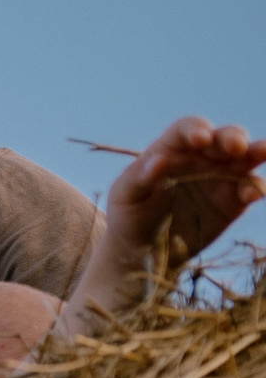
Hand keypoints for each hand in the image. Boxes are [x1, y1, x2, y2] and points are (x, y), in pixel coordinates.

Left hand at [103, 116, 264, 269]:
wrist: (143, 248)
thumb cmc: (129, 214)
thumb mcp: (125, 196)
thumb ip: (139, 177)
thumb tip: (157, 160)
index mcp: (172, 149)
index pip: (188, 129)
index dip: (196, 129)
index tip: (200, 139)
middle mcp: (202, 158)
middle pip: (224, 137)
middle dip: (232, 137)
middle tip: (235, 147)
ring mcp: (222, 177)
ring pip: (247, 158)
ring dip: (257, 152)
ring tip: (263, 152)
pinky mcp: (235, 201)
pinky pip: (252, 189)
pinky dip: (256, 188)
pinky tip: (253, 194)